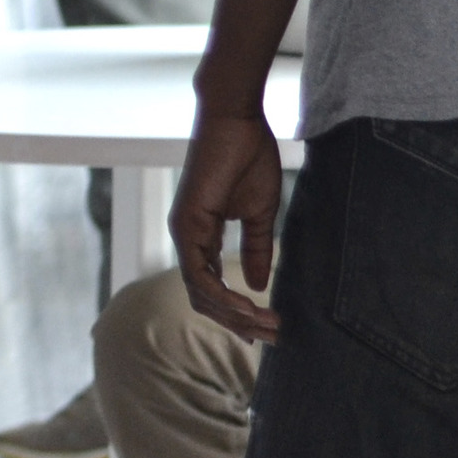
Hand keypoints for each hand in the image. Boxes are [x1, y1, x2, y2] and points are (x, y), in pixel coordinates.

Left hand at [174, 106, 287, 341]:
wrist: (236, 122)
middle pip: (204, 298)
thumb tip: (259, 285)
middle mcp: (188, 238)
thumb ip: (257, 249)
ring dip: (234, 315)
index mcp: (202, 236)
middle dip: (239, 322)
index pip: (211, 288)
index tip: (266, 330)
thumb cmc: (247, 159)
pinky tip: (248, 305)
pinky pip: (199, 272)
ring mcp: (184, 231)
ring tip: (267, 325)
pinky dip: (223, 295)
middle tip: (273, 336)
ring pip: (201, 291)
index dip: (236, 313)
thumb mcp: (259, 214)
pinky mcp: (188, 222)